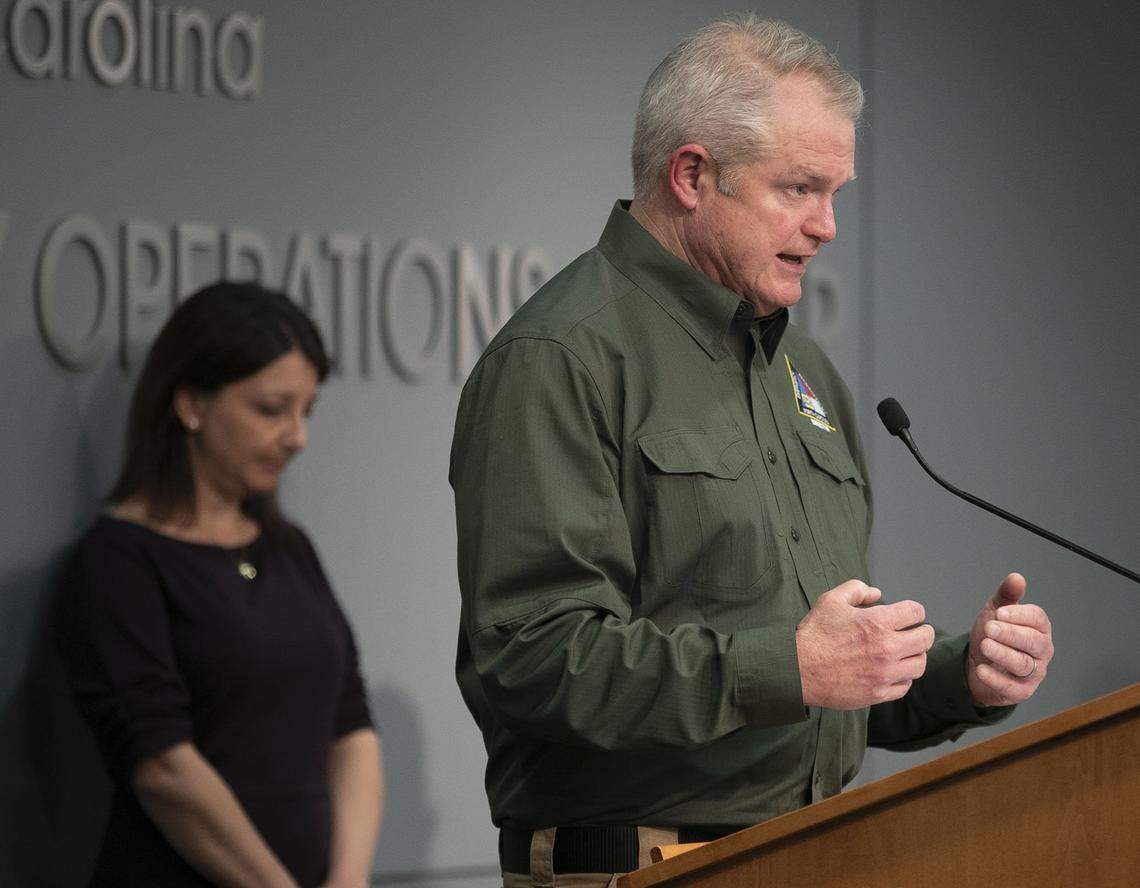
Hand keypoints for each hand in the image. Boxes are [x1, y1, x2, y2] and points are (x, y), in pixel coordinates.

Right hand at [796, 579, 935, 708]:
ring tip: (905, 652)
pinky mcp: (878, 693)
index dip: (914, 611)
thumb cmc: (814, 634)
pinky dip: (903, 677)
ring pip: (919, 664)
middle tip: (914, 632)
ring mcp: (884, 674)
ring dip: (915, 655)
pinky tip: (893, 671)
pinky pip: (905, 686)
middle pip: (925, 639)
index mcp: (877, 623)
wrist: (798, 670)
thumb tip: (877, 594)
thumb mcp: (830, 601)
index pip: (915, 612)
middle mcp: (886, 648)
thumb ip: (856, 590)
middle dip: (922, 632)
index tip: (910, 614)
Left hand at [967, 573, 1052, 706]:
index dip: (1020, 615)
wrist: (978, 664)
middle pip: (1034, 642)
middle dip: (1011, 634)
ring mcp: (1033, 672)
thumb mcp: (996, 613)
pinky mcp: (1020, 691)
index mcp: (1038, 628)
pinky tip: (981, 669)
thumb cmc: (993, 635)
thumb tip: (1016, 577)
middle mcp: (1040, 651)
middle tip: (989, 628)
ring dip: (1003, 654)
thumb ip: (1006, 596)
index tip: (999, 613)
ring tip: (985, 645)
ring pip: (1024, 664)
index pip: (1038, 619)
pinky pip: (1012, 687)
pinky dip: (996, 679)